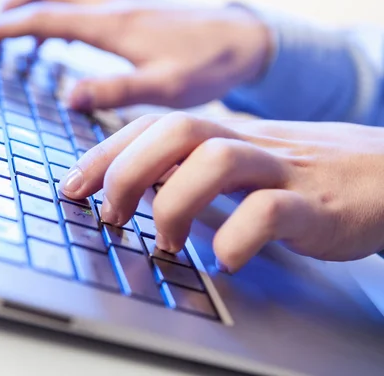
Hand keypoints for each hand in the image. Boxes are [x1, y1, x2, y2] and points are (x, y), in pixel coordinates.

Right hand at [0, 0, 271, 111]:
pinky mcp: (136, 2)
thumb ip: (114, 90)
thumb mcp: (163, 88)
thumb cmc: (208, 67)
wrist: (246, 40)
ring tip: (17, 27)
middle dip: (11, 6)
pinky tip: (65, 27)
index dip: (4, 27)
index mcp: (112, 24)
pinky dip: (60, 3)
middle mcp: (113, 1)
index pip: (43, 19)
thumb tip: (66, 94)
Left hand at [57, 112, 383, 272]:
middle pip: (176, 131)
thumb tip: (135, 189)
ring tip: (167, 243)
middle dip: (128, 171)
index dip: (106, 152)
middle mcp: (246, 143)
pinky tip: (224, 261)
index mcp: (224, 134)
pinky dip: (237, 238)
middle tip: (113, 215)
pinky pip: (270, 212)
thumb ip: (190, 170)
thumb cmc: (302, 174)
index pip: (153, 126)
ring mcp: (280, 170)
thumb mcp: (240, 162)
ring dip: (175, 204)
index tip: (72, 185)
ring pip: (217, 160)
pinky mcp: (314, 205)